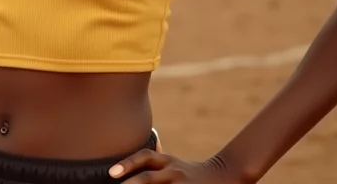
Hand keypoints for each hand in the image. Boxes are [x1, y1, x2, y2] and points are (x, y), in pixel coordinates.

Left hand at [109, 146, 241, 183]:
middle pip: (148, 178)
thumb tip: (132, 157)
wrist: (225, 175)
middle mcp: (173, 171)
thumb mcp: (173, 163)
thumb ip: (155, 162)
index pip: (144, 157)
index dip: (127, 163)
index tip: (111, 172)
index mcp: (167, 161)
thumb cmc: (191, 173)